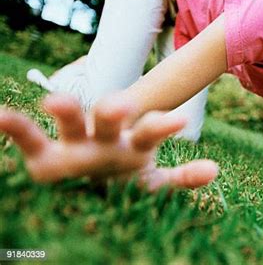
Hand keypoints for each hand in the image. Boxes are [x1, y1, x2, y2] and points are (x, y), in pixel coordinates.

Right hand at [0, 93, 217, 190]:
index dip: (163, 125)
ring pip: (71, 123)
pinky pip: (27, 141)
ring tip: (54, 101)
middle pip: (109, 117)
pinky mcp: (44, 161)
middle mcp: (104, 139)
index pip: (149, 129)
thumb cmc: (125, 182)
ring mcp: (74, 147)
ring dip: (65, 110)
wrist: (93, 192)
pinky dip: (14, 128)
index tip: (178, 122)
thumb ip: (181, 177)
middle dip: (114, 109)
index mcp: (132, 145)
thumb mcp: (153, 184)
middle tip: (119, 106)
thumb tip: (213, 170)